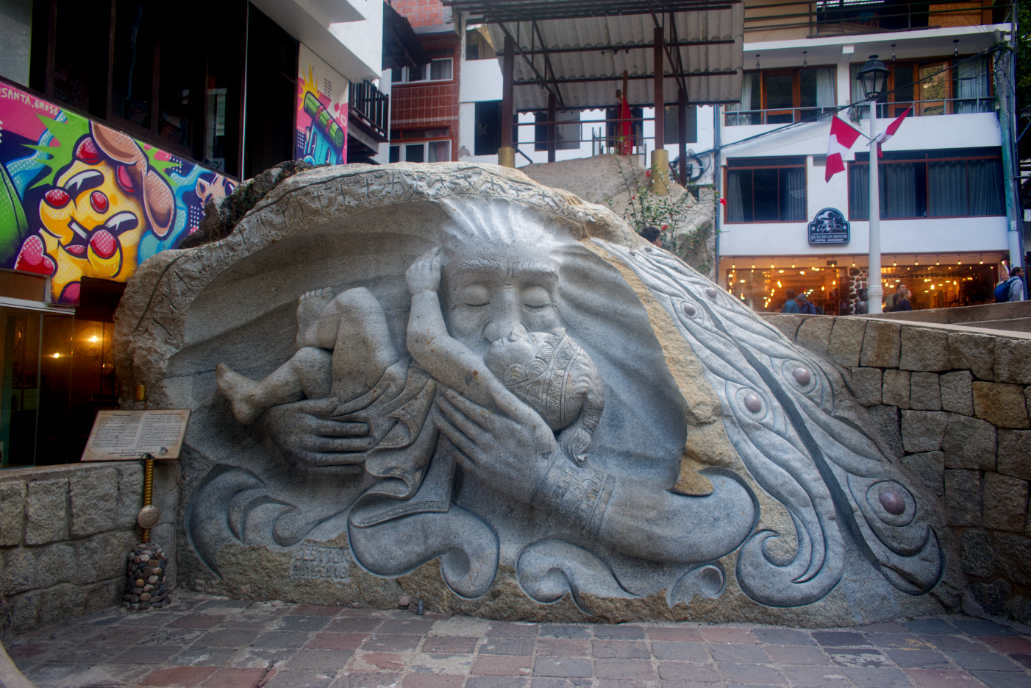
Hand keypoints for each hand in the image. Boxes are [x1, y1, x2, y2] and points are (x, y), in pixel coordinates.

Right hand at [262, 397, 373, 467]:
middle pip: (336, 444)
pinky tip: (355, 467)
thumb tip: (338, 402)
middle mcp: (306, 442)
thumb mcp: (303, 405)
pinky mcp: (302, 466)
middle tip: (372, 442)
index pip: (336, 428)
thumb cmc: (291, 413)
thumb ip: (321, 404)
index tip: (368, 428)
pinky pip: (325, 469)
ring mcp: (303, 456)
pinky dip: (341, 469)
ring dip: (351, 458)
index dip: (353, 428)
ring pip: (332, 459)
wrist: (267, 429)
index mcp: (308, 426)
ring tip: (367, 456)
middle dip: (356, 444)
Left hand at [406, 248, 441, 294]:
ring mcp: (411, 270)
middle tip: (433, 250)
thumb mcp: (436, 276)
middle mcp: (416, 265)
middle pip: (423, 256)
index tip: (438, 247)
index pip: (429, 254)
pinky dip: (416, 263)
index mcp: (424, 265)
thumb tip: (437, 256)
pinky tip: (419, 263)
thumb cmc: (431, 286)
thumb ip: (436, 265)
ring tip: (427, 255)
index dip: (434, 250)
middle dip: (428, 253)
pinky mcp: (408, 274)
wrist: (421, 296)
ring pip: (417, 260)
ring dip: (422, 257)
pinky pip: (412, 266)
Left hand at [434, 387, 557, 502]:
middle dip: (446, 409)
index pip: (470, 409)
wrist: (545, 482)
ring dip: (444, 426)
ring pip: (456, 439)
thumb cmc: (542, 447)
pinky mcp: (481, 473)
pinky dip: (451, 447)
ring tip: (435, 415)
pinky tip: (446, 440)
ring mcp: (482, 459)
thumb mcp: (531, 420)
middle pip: (460, 422)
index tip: (445, 391)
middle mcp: (487, 442)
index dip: (456, 400)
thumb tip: (492, 386)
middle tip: (436, 399)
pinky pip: (460, 458)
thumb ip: (509, 403)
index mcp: (498, 427)